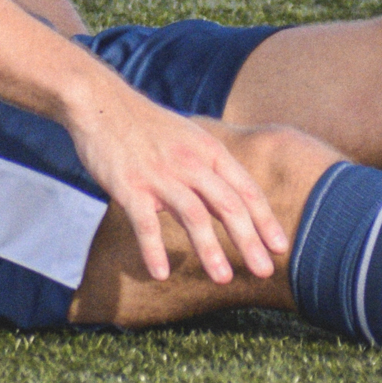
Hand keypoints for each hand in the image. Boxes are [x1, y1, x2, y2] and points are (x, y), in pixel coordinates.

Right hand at [62, 87, 287, 284]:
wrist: (100, 103)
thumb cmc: (147, 127)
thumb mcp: (189, 138)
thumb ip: (210, 168)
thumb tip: (232, 201)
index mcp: (208, 151)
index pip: (245, 189)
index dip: (265, 220)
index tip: (281, 247)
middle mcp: (189, 162)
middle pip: (227, 204)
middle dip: (249, 240)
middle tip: (265, 272)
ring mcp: (159, 174)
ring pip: (193, 215)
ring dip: (210, 250)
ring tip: (224, 279)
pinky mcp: (129, 186)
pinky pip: (145, 223)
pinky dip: (154, 249)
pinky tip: (161, 274)